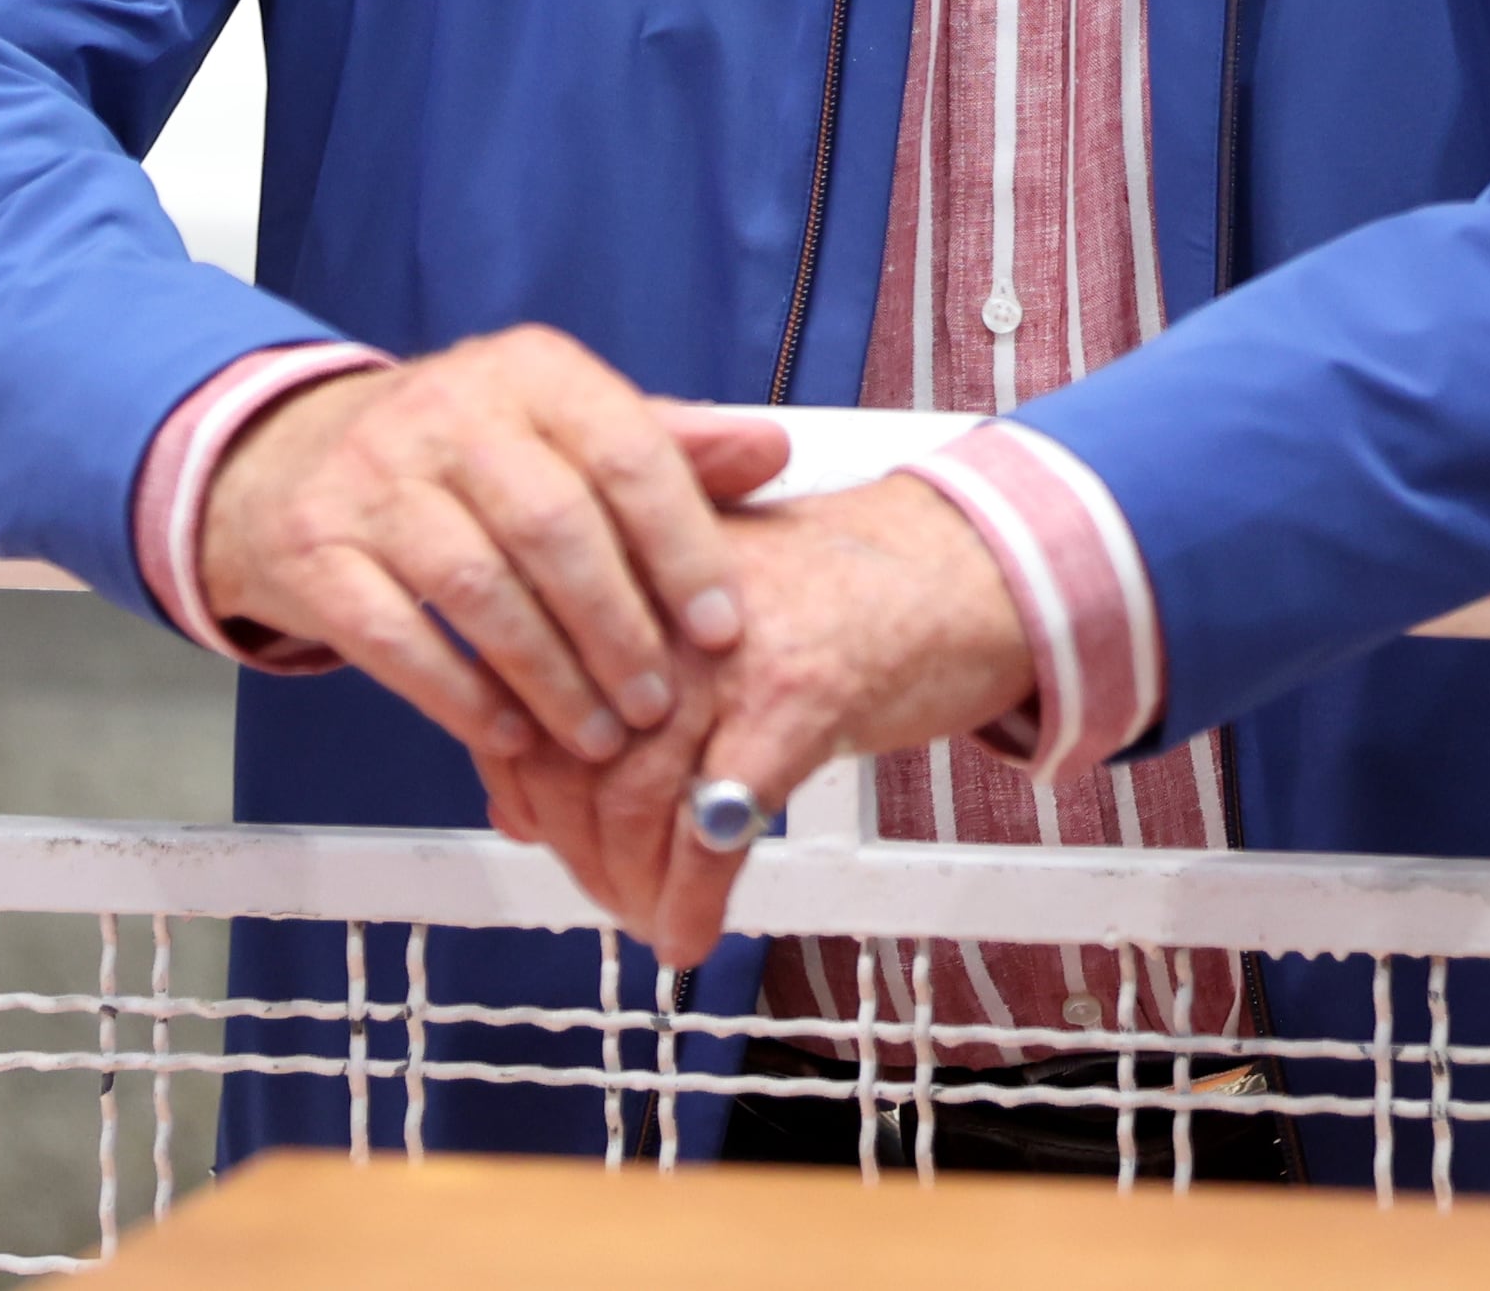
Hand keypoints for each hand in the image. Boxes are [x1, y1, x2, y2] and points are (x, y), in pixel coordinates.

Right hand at [198, 327, 787, 772]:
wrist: (286, 458)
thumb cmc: (457, 455)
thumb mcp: (560, 425)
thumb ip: (664, 446)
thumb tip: (770, 451)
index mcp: (528, 371)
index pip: (625, 451)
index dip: (683, 547)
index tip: (723, 627)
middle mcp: (445, 410)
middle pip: (553, 526)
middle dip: (619, 628)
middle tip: (661, 703)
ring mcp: (370, 479)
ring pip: (477, 589)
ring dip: (552, 676)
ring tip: (601, 734)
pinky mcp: (311, 548)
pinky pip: (394, 636)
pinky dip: (461, 694)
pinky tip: (511, 733)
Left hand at [479, 472, 1034, 961]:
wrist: (968, 560)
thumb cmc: (842, 590)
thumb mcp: (706, 616)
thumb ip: (614, 688)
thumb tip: (521, 799)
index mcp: (631, 571)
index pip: (530, 688)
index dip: (521, 778)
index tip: (533, 830)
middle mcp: (666, 599)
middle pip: (572, 751)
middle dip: (578, 848)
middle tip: (605, 893)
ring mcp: (730, 650)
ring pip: (635, 796)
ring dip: (632, 884)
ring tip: (649, 920)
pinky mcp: (796, 699)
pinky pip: (717, 827)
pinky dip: (696, 897)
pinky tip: (695, 929)